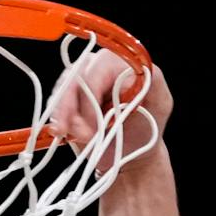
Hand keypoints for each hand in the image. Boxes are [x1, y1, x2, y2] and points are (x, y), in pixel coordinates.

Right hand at [52, 49, 171, 171]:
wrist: (132, 153)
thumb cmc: (148, 127)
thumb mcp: (160, 103)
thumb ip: (154, 82)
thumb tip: (137, 71)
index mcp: (120, 61)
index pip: (98, 67)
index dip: (91, 92)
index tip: (96, 121)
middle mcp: (98, 66)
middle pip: (74, 77)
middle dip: (75, 109)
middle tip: (86, 135)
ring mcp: (80, 81)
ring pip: (62, 90)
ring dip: (66, 117)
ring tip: (81, 138)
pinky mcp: (68, 97)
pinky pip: (55, 102)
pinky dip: (59, 120)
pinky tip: (65, 134)